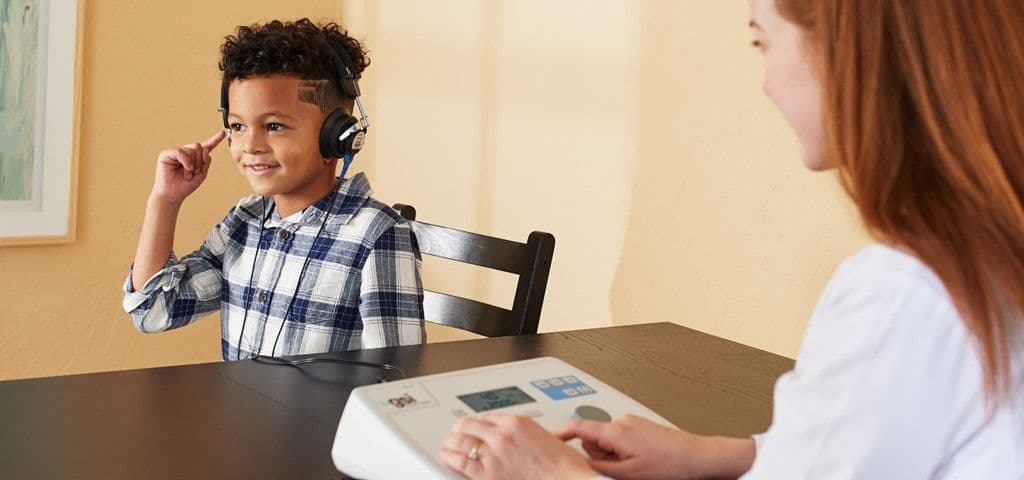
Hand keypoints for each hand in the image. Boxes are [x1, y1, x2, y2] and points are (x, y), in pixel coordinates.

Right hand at [150, 130, 225, 203]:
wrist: (173, 195)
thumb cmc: (185, 186)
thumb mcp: (202, 174)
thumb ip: (206, 161)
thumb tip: (204, 148)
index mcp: (195, 157)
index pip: (206, 146)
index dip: (215, 139)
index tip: (223, 132)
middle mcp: (185, 152)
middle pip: (198, 147)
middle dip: (199, 161)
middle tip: (193, 173)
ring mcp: (176, 152)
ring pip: (191, 149)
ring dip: (192, 164)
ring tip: (187, 174)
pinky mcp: (166, 154)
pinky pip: (180, 151)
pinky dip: (185, 161)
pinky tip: (186, 168)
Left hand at [441, 413, 598, 479]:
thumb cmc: (564, 466)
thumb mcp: (547, 437)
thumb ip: (527, 434)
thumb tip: (520, 438)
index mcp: (518, 422)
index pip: (487, 416)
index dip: (477, 423)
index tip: (473, 427)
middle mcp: (504, 434)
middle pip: (470, 425)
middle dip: (460, 429)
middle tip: (454, 433)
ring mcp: (495, 453)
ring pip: (462, 441)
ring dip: (451, 441)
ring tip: (447, 444)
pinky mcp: (489, 473)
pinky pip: (461, 462)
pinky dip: (450, 458)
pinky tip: (447, 456)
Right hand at [557, 414, 747, 479]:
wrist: (697, 457)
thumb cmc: (669, 465)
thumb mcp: (628, 475)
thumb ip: (600, 467)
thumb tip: (582, 464)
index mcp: (615, 430)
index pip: (578, 427)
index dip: (561, 433)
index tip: (548, 439)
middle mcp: (621, 421)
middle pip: (592, 438)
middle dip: (599, 454)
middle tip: (619, 469)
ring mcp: (632, 422)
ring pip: (608, 440)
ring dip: (613, 454)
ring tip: (636, 465)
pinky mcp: (640, 425)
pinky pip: (620, 438)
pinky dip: (623, 450)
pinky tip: (641, 460)